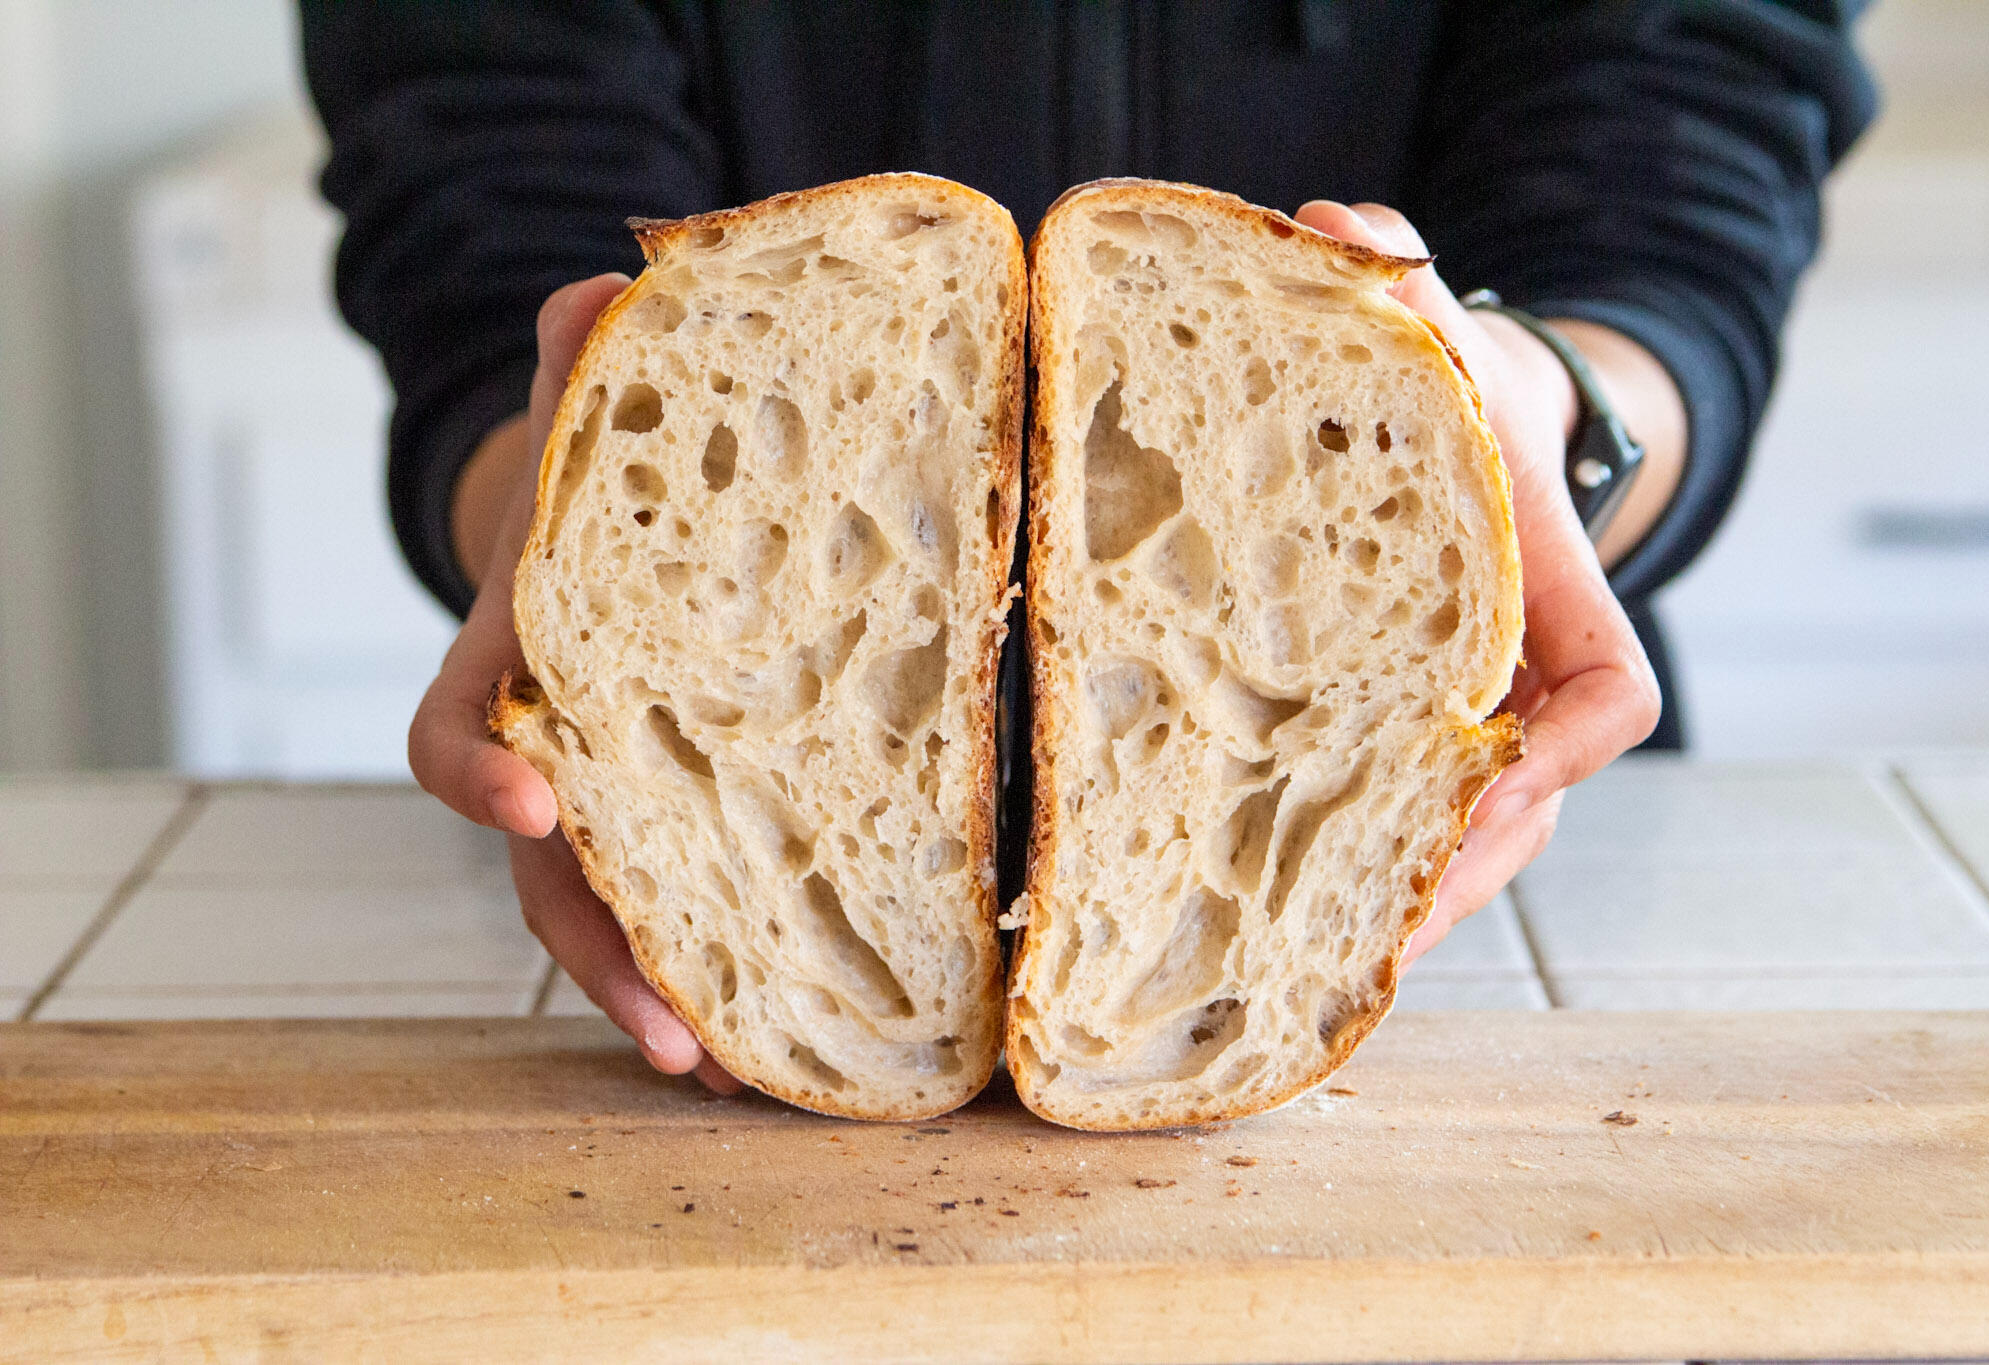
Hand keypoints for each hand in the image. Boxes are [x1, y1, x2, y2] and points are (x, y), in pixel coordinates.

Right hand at [409, 272, 738, 1092]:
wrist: (618, 530)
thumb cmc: (605, 482)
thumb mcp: (597, 414)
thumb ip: (589, 355)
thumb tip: (612, 281)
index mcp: (513, 660)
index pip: (456, 729)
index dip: (475, 775)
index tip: (523, 804)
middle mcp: (549, 746)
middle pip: (544, 872)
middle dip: (596, 955)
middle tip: (669, 1034)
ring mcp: (610, 792)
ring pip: (612, 912)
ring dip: (664, 993)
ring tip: (734, 1070)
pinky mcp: (681, 812)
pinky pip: (687, 898)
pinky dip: (717, 962)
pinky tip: (779, 1021)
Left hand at [1293, 201, 1662, 966]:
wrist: (1460, 416)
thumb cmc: (1451, 377)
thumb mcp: (1425, 313)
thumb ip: (1389, 264)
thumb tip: (1327, 232)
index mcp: (1547, 583)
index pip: (1606, 692)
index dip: (1561, 754)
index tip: (1494, 782)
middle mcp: (1522, 666)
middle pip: (1532, 807)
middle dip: (1462, 873)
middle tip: (1378, 936)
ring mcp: (1471, 707)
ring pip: (1468, 832)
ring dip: (1408, 898)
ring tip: (1320, 961)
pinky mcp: (1407, 726)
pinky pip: (1405, 815)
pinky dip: (1363, 868)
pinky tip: (1284, 915)